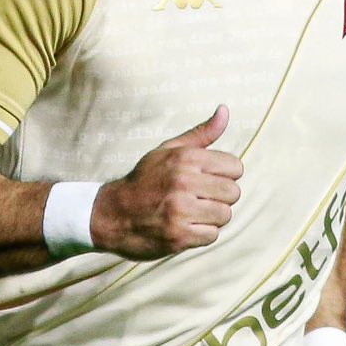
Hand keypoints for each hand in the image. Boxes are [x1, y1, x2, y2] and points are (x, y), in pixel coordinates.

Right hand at [90, 106, 243, 258]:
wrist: (110, 214)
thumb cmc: (144, 180)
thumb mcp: (168, 150)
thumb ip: (201, 134)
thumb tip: (225, 110)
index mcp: (185, 158)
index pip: (235, 167)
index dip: (225, 175)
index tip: (207, 180)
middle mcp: (183, 181)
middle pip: (233, 192)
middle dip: (221, 198)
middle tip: (200, 199)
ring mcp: (180, 210)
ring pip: (225, 215)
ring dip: (212, 217)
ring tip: (192, 213)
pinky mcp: (178, 236)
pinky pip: (212, 235)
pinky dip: (201, 234)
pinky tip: (184, 227)